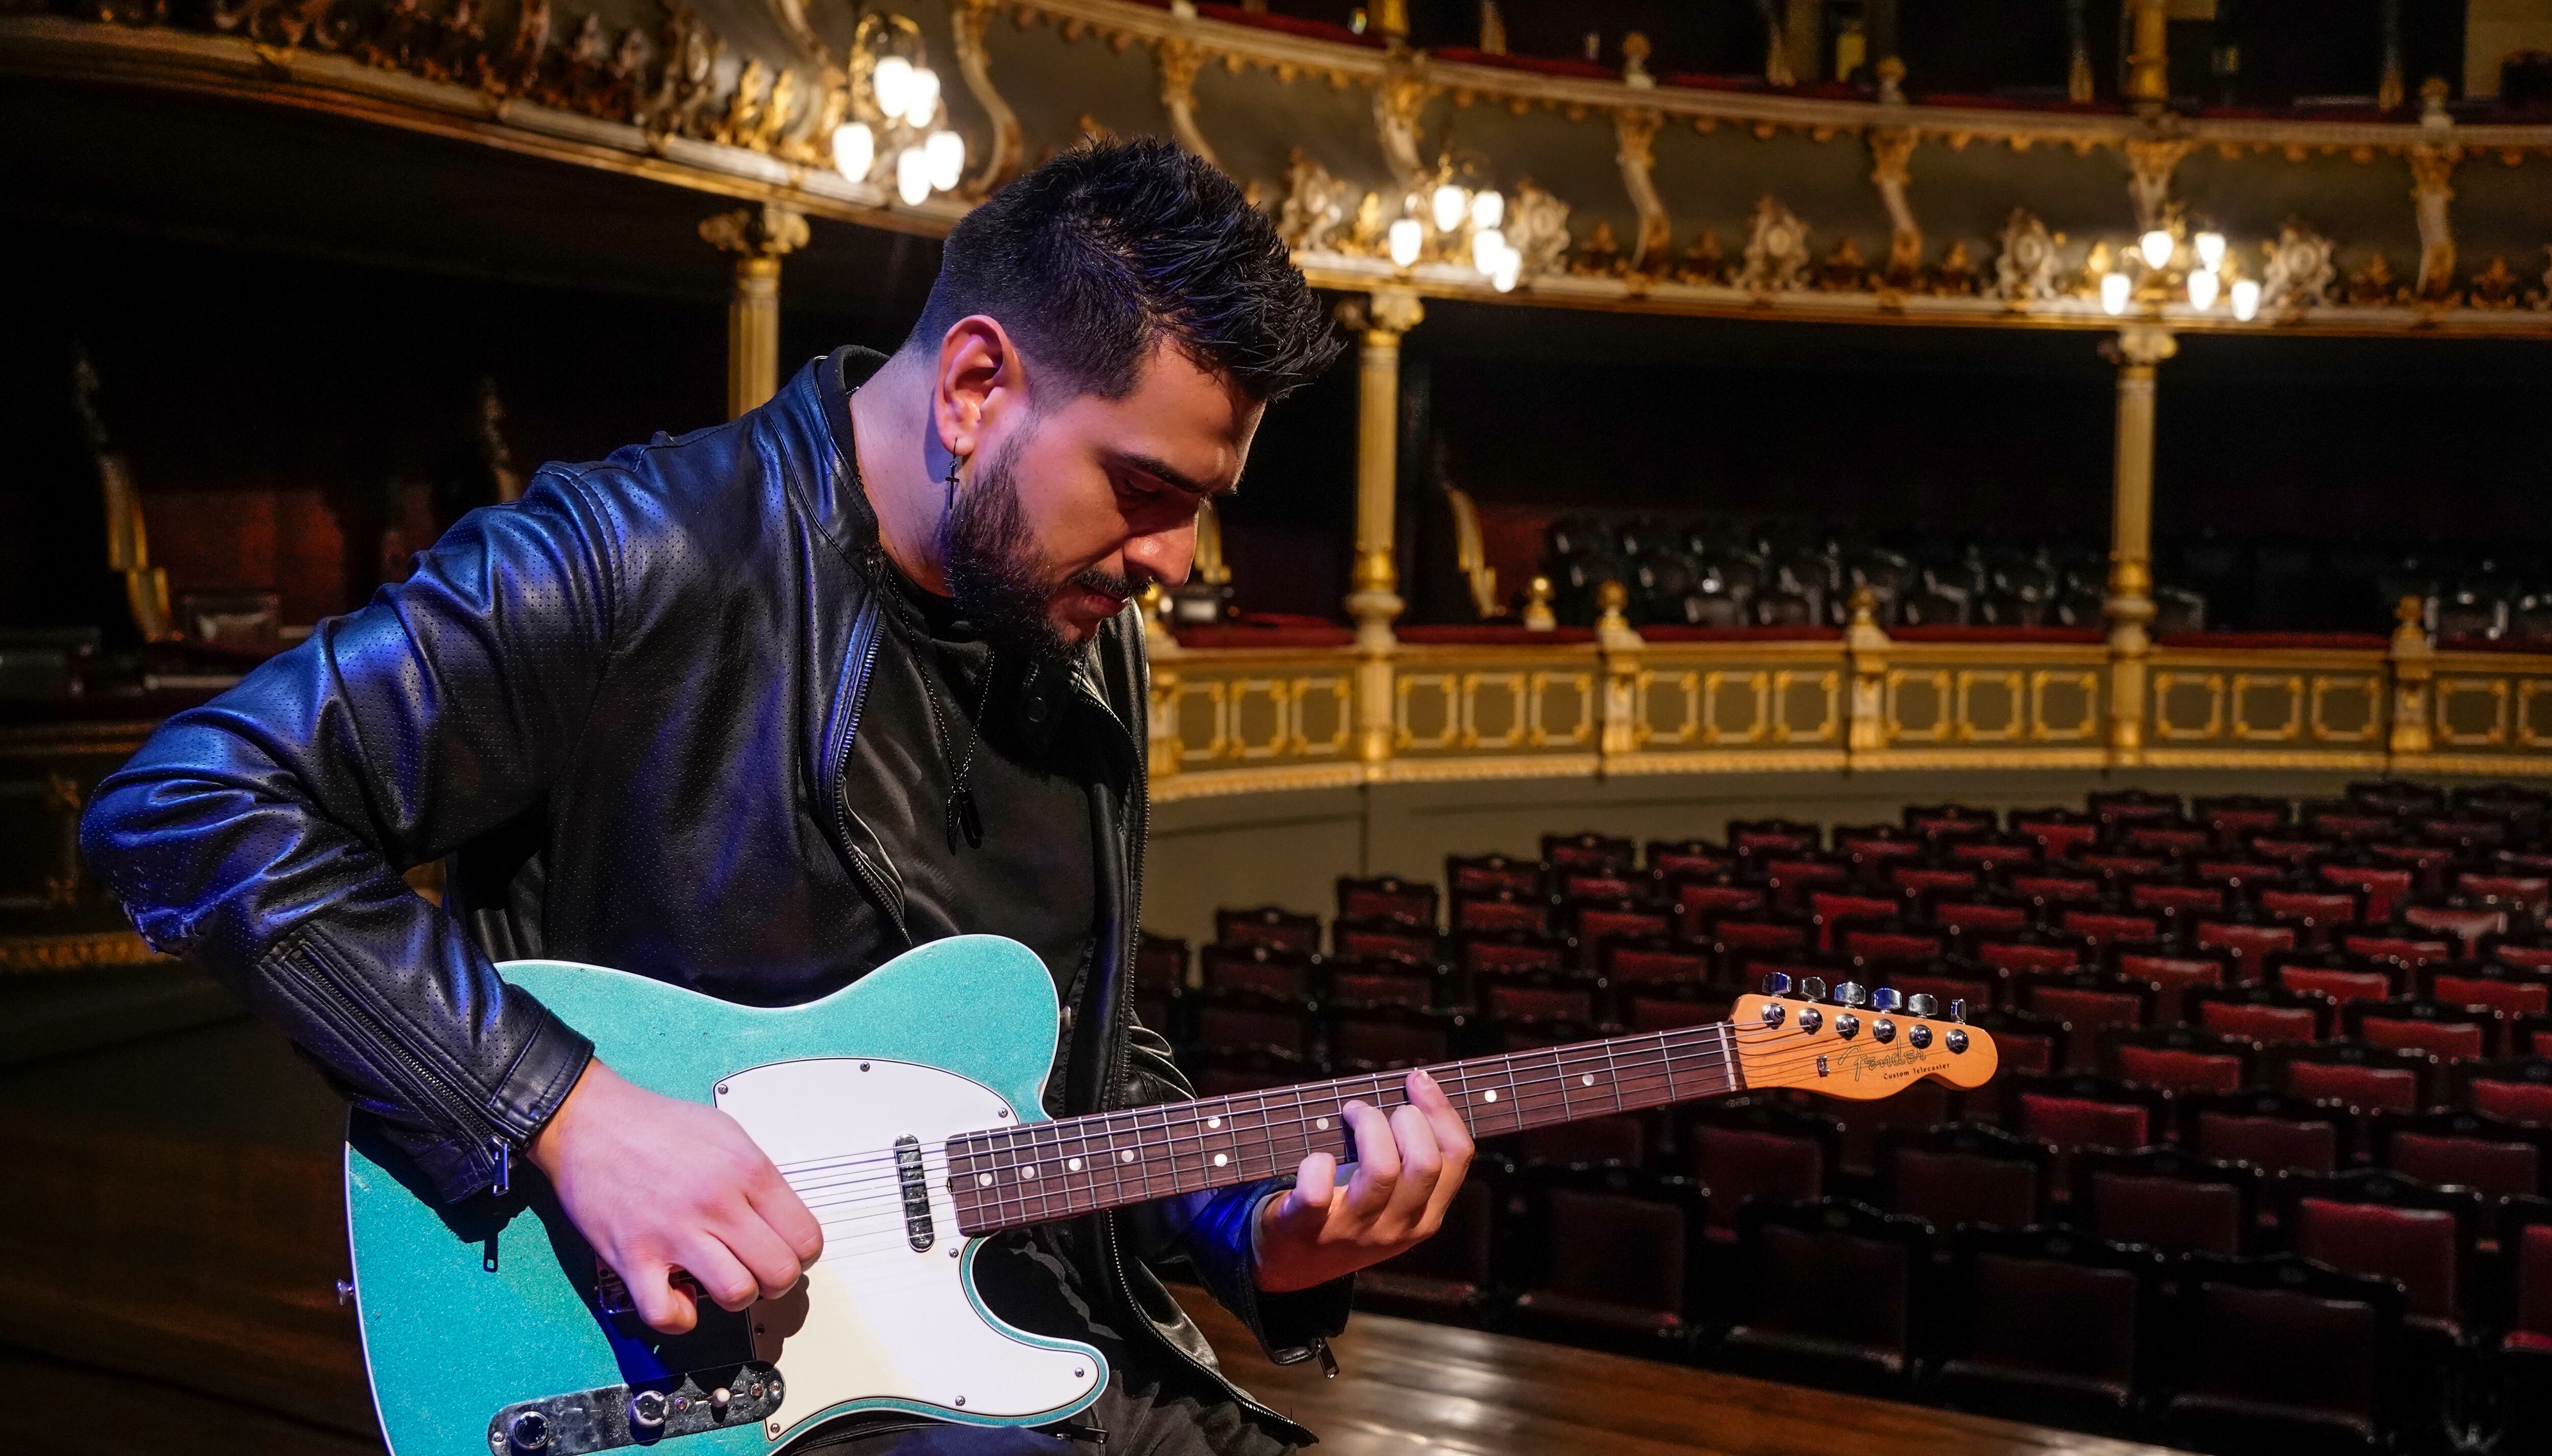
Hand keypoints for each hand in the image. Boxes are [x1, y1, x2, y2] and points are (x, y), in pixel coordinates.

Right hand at [526, 1059, 823, 1332]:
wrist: (589, 1120)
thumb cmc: (654, 1125)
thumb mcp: (727, 1133)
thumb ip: (758, 1178)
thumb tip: (779, 1217)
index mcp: (747, 1171)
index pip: (807, 1238)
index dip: (799, 1253)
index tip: (783, 1250)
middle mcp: (717, 1203)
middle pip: (780, 1273)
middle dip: (774, 1280)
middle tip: (754, 1268)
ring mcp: (675, 1233)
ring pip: (737, 1295)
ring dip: (732, 1296)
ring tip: (717, 1278)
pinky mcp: (634, 1257)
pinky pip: (668, 1313)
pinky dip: (678, 1317)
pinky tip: (678, 1295)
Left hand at [1253, 1069, 1474, 1293]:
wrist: (1292, 1263)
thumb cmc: (1347, 1211)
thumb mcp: (1394, 1199)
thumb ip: (1412, 1158)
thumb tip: (1420, 1085)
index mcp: (1425, 1216)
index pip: (1457, 1157)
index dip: (1442, 1110)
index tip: (1419, 1081)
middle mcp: (1395, 1227)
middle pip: (1425, 1162)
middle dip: (1405, 1118)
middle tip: (1375, 1109)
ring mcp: (1353, 1231)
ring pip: (1382, 1169)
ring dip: (1367, 1126)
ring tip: (1350, 1113)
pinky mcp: (1308, 1228)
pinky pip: (1318, 1191)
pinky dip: (1317, 1163)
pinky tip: (1318, 1156)